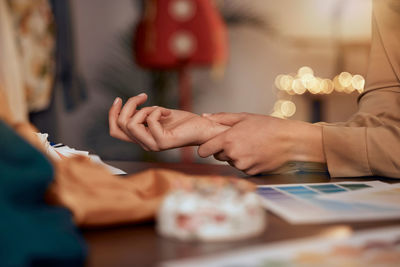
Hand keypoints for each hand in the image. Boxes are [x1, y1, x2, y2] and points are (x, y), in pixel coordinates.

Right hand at [108, 93, 228, 150]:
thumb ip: (142, 114)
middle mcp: (145, 144)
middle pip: (121, 125)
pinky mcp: (163, 142)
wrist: (204, 128)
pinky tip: (168, 112)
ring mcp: (153, 145)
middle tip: (144, 97)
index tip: (119, 99)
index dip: (112, 114)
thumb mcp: (157, 114)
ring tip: (160, 108)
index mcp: (142, 138)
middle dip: (129, 106)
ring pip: (131, 124)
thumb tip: (128, 107)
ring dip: (144, 109)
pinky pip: (149, 120)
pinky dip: (157, 110)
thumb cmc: (184, 121)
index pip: (115, 131)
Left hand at [197, 112, 324, 174]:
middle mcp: (233, 154)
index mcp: (228, 139)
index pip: (204, 150)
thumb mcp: (243, 117)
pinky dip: (246, 162)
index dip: (205, 148)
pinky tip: (256, 153)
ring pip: (230, 162)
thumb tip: (204, 117)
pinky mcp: (251, 173)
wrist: (290, 141)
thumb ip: (221, 118)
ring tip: (251, 145)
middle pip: (217, 156)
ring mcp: (242, 165)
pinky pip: (242, 168)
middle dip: (224, 150)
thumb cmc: (267, 126)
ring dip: (236, 156)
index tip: (209, 145)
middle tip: (238, 140)